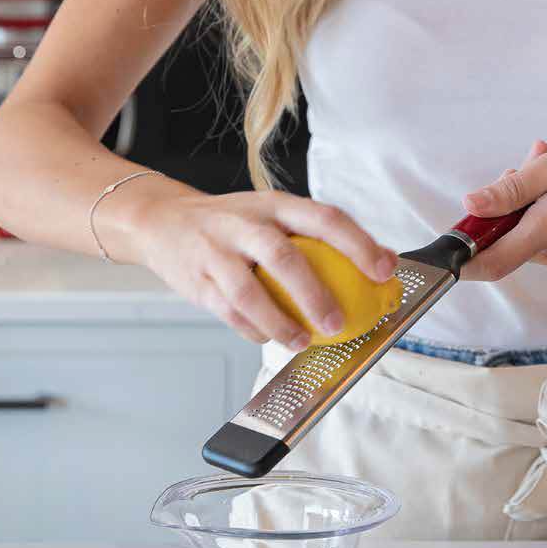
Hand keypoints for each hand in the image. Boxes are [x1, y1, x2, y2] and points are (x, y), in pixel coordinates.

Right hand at [123, 188, 396, 348]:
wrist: (163, 221)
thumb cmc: (232, 225)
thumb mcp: (273, 215)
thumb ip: (319, 235)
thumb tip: (382, 261)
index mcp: (274, 205)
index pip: (324, 218)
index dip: (357, 244)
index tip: (384, 269)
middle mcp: (245, 224)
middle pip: (284, 257)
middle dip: (315, 294)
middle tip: (339, 322)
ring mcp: (217, 252)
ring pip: (250, 293)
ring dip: (280, 323)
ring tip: (302, 341)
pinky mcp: (198, 282)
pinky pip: (229, 313)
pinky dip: (253, 331)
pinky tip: (270, 338)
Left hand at [458, 132, 546, 280]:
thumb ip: (513, 188)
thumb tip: (472, 205)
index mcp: (546, 232)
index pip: (490, 263)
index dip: (461, 260)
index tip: (443, 248)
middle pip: (502, 236)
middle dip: (503, 200)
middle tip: (528, 161)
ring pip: (518, 228)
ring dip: (523, 195)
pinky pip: (536, 227)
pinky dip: (538, 203)